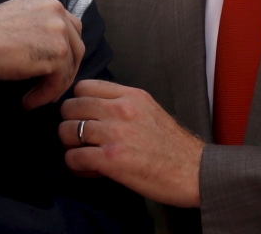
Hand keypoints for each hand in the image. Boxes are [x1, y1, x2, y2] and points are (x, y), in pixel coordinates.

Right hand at [0, 0, 84, 108]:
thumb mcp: (16, 16)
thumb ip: (36, 23)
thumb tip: (45, 44)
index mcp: (47, 2)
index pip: (69, 27)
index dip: (65, 49)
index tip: (54, 67)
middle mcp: (57, 11)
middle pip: (76, 45)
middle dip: (66, 69)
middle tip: (51, 86)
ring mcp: (60, 31)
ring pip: (70, 65)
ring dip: (54, 86)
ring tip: (36, 98)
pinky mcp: (58, 53)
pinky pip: (60, 80)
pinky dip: (47, 94)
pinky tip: (30, 101)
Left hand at [59, 80, 203, 206]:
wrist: (194, 172)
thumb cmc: (173, 146)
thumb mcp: (149, 110)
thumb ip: (122, 104)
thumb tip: (93, 109)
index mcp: (131, 95)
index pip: (84, 86)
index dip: (77, 102)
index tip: (82, 116)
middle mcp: (121, 110)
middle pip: (70, 106)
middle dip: (68, 123)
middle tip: (78, 138)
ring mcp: (115, 134)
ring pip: (66, 130)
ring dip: (69, 145)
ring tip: (81, 154)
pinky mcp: (111, 159)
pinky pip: (73, 157)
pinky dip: (75, 165)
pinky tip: (87, 170)